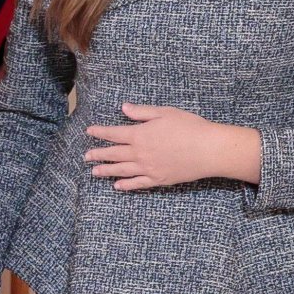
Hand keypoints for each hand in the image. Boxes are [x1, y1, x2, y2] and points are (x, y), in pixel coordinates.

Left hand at [84, 103, 262, 190]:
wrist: (208, 150)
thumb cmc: (190, 127)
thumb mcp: (165, 113)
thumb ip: (142, 112)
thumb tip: (124, 108)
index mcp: (140, 134)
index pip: (114, 133)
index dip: (100, 132)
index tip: (89, 132)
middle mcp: (140, 153)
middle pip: (113, 154)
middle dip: (98, 154)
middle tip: (86, 156)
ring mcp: (148, 168)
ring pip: (121, 170)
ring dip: (106, 171)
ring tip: (94, 172)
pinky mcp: (158, 180)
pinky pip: (137, 183)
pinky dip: (125, 184)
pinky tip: (117, 185)